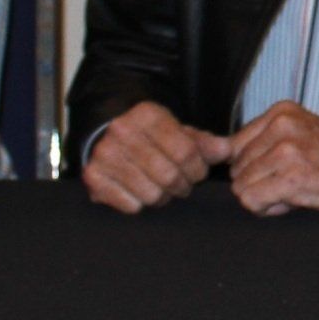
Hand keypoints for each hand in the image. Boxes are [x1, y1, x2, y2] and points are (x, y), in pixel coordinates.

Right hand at [83, 101, 227, 212]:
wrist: (105, 133)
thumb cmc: (150, 136)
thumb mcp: (178, 131)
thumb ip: (204, 142)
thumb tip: (225, 152)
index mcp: (147, 114)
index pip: (186, 151)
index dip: (198, 168)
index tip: (198, 172)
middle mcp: (122, 131)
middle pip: (169, 175)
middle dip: (183, 185)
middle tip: (182, 184)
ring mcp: (104, 154)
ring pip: (151, 193)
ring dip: (163, 197)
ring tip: (162, 188)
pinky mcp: (92, 176)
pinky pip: (130, 205)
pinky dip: (140, 203)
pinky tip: (140, 191)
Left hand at [224, 101, 318, 215]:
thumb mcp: (304, 132)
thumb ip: (266, 138)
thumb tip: (222, 155)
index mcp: (282, 112)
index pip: (235, 146)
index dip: (253, 167)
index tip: (278, 171)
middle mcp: (281, 126)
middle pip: (236, 168)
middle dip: (258, 183)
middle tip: (290, 183)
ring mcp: (286, 151)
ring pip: (241, 186)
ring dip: (265, 197)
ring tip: (295, 191)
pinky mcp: (292, 178)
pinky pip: (252, 201)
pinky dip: (269, 209)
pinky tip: (294, 201)